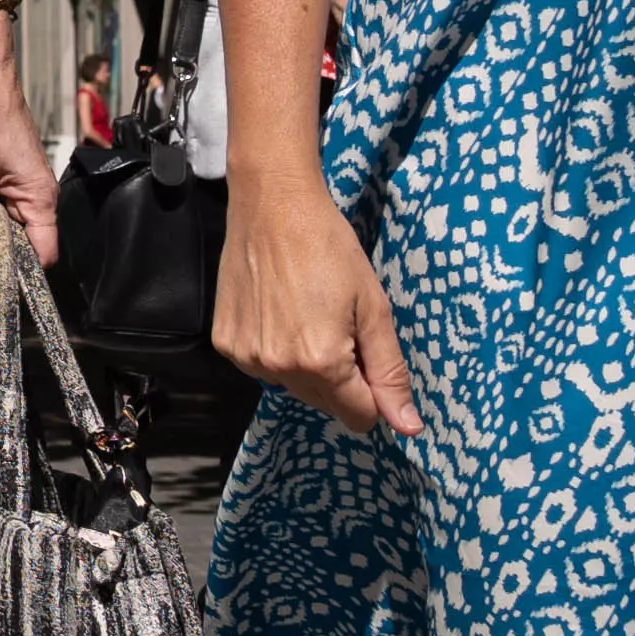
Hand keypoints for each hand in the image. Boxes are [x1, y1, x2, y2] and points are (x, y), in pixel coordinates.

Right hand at [215, 179, 417, 438]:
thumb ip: (390, 371)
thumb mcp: (373, 308)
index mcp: (322, 362)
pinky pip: (262, 369)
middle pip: (325, 404)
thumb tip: (409, 428)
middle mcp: (279, 368)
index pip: (358, 416)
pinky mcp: (225, 344)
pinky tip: (278, 313)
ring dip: (307, 366)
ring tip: (305, 315)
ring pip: (294, 388)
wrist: (272, 207)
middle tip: (337, 325)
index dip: (373, 393)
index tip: (369, 355)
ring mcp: (246, 358)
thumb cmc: (331, 250)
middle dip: (340, 378)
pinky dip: (276, 351)